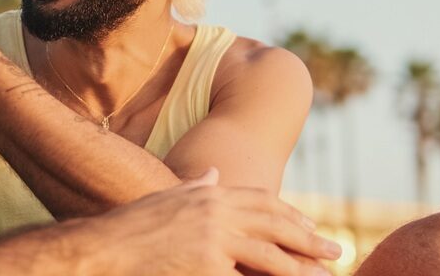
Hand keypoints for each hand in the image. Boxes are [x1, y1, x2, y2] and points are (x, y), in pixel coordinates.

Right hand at [89, 168, 337, 275]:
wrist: (106, 247)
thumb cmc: (131, 225)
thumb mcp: (166, 197)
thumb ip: (193, 186)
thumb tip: (212, 173)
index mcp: (209, 194)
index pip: (261, 201)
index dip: (289, 214)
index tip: (310, 226)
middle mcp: (216, 211)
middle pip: (274, 224)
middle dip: (307, 239)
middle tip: (333, 250)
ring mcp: (214, 239)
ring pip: (270, 254)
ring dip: (301, 267)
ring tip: (322, 275)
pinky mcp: (208, 266)